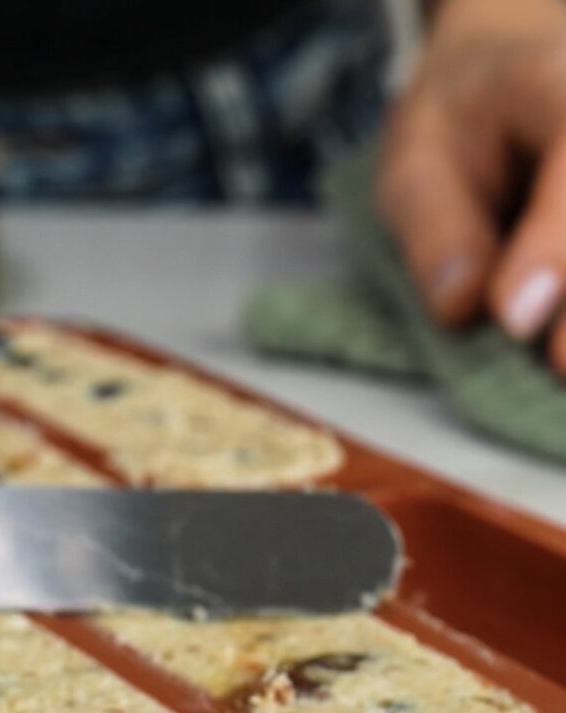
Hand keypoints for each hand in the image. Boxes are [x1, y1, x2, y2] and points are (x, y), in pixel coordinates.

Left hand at [378, 0, 565, 374]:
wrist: (505, 84)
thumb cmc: (457, 127)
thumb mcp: (415, 163)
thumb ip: (437, 228)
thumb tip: (462, 307)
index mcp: (561, 84)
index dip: (554, 245)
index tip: (515, 316)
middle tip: (560, 368)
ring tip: (561, 372)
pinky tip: (561, 364)